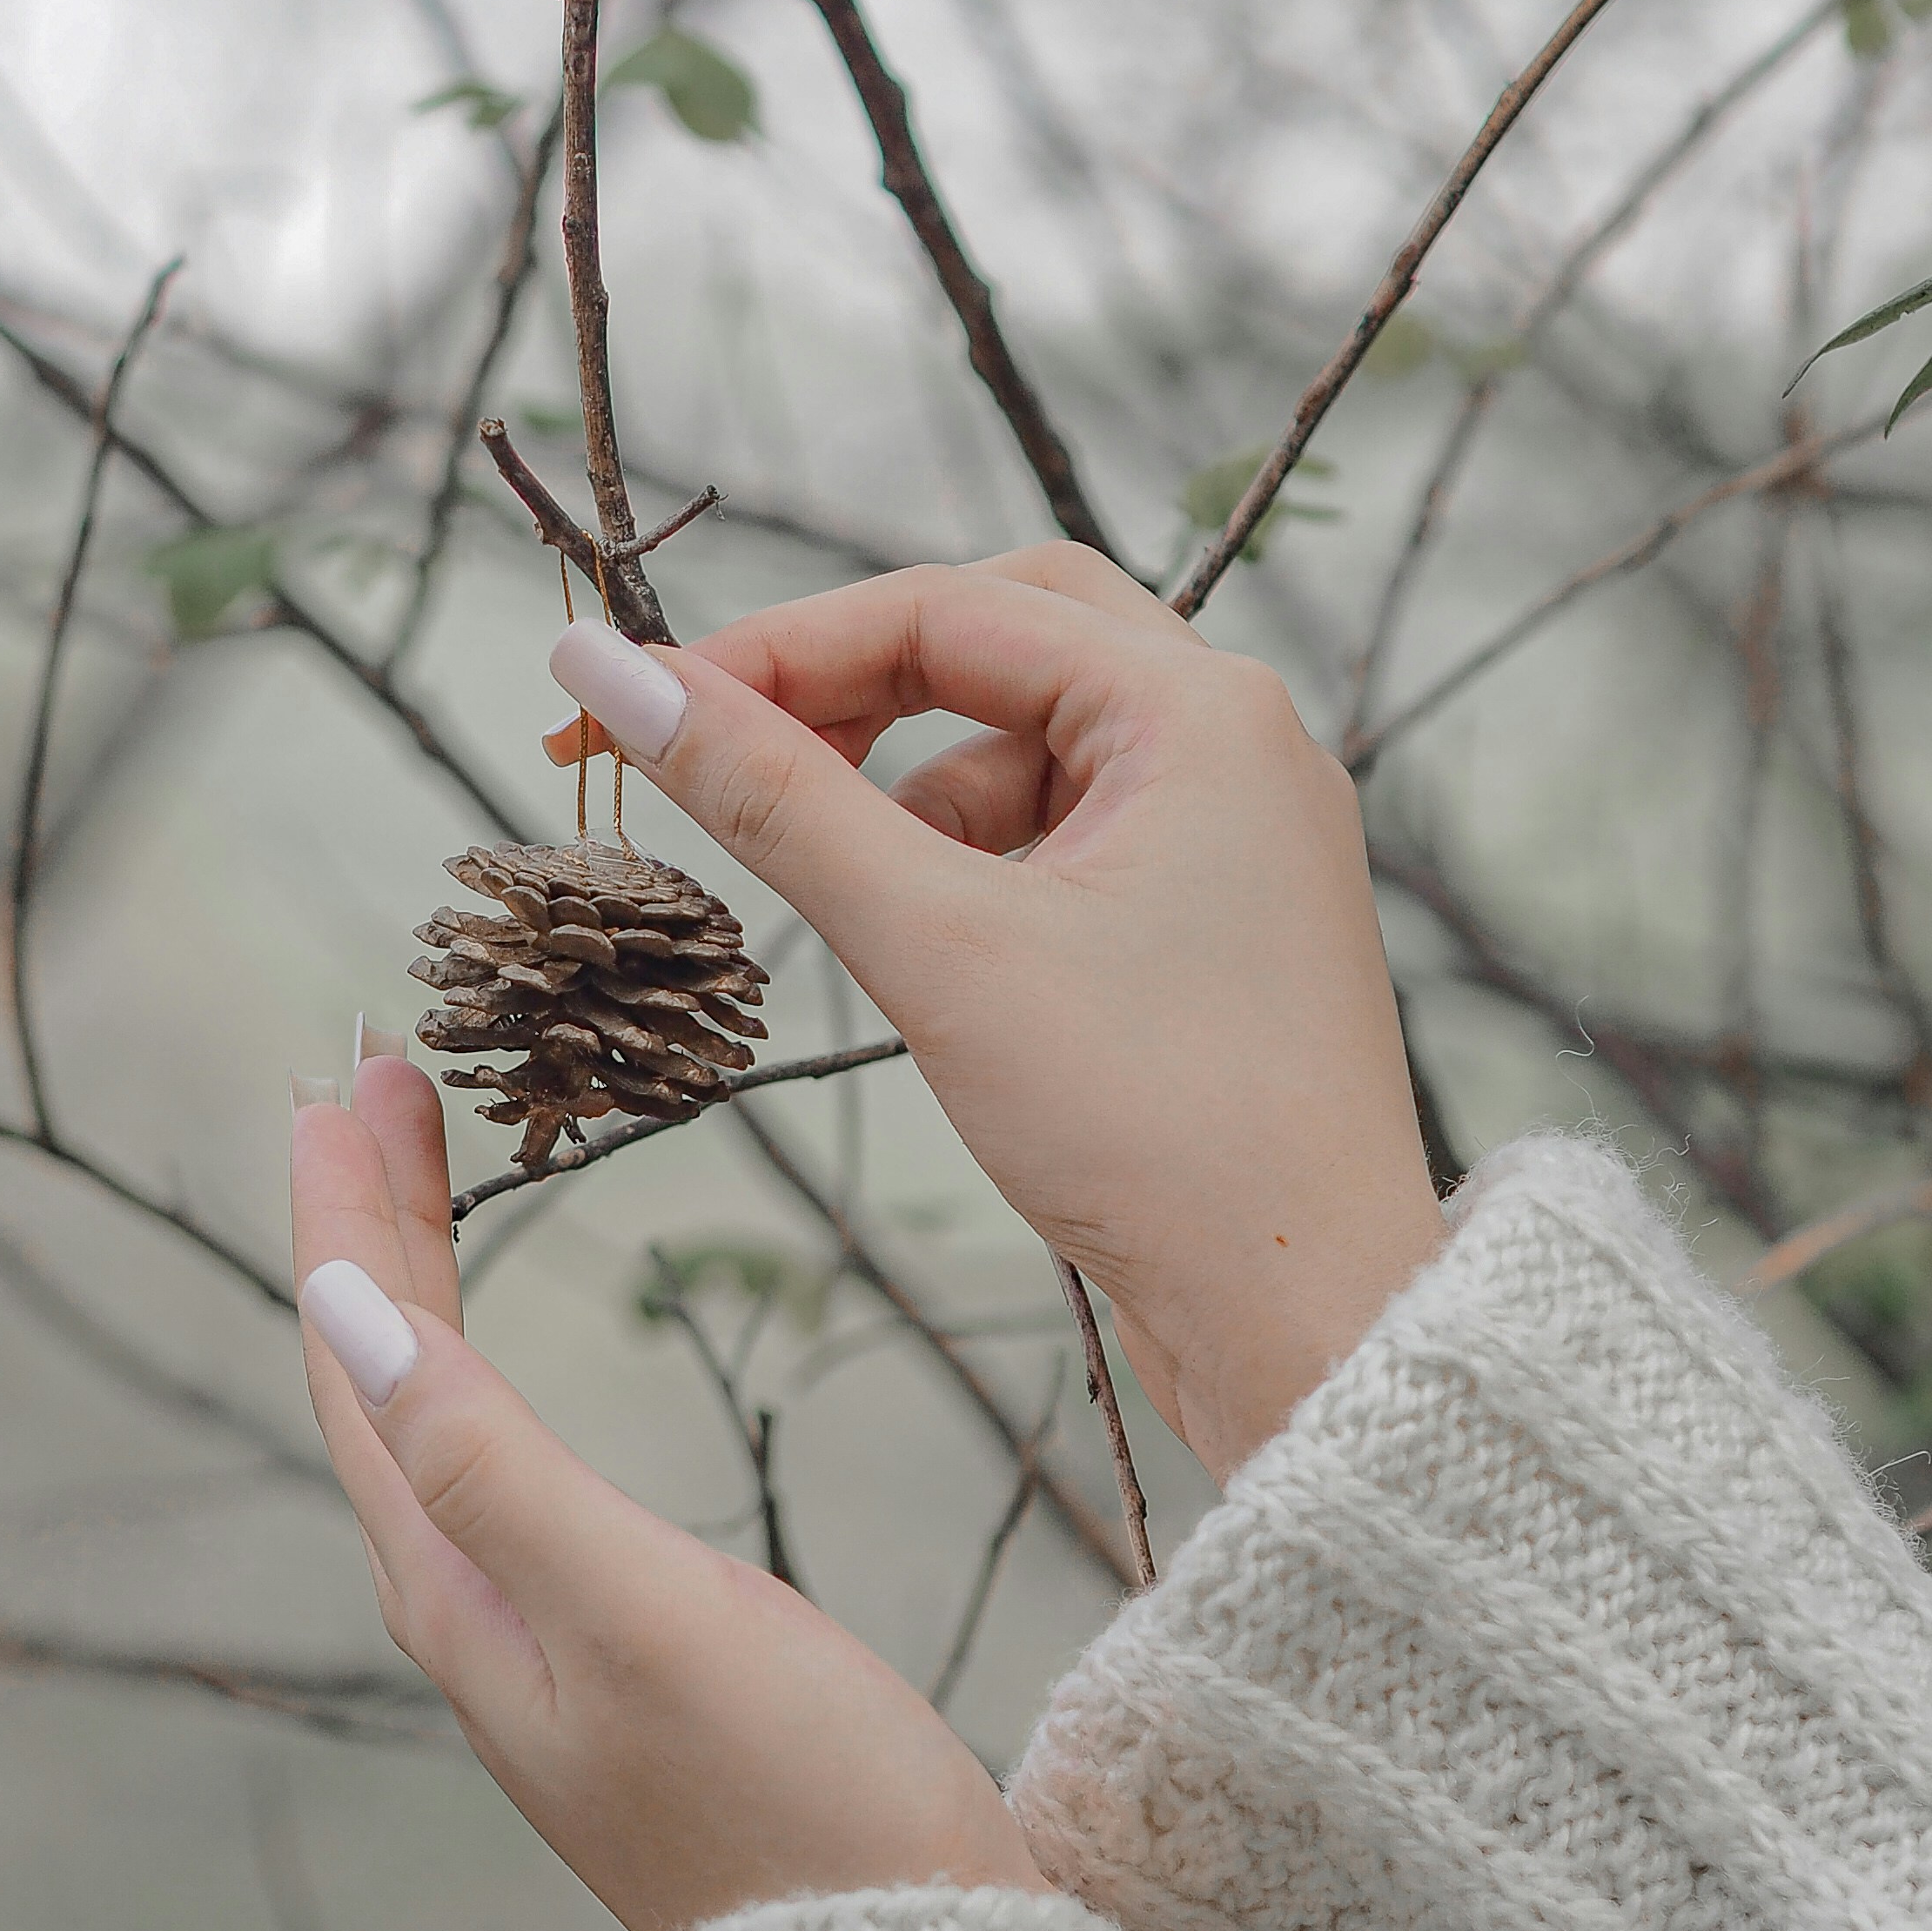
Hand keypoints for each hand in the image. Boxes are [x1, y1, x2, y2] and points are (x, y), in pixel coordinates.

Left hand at [291, 1057, 1052, 1930]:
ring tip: (424, 1165)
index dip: (345, 1210)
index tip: (346, 1070)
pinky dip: (487, 1367)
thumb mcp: (638, 1610)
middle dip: (377, 1220)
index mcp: (456, 1591)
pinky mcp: (612, 1660)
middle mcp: (472, 1614)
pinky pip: (499, 1470)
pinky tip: (500, 1356)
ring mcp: (539, 1642)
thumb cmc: (796, 1801)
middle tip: (381, 1075)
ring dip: (425, 1282)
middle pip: (388, 1378)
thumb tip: (337, 1311)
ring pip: (440, 1420)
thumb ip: (487, 1462)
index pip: (358, 1357)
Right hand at [545, 546, 1442, 1478]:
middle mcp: (1233, 742)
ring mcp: (1231, 831)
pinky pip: (1063, 829)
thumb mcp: (939, 950)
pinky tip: (916, 941)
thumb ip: (776, 800)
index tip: (626, 701)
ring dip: (905, 783)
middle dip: (846, 684)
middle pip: (998, 635)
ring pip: (1025, 738)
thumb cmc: (1166, 1136)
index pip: (944, 610)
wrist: (1309, 1320)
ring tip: (825, 884)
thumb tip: (622, 682)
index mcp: (1200, 709)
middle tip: (714, 748)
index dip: (768, 651)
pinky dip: (968, 858)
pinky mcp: (1211, 917)